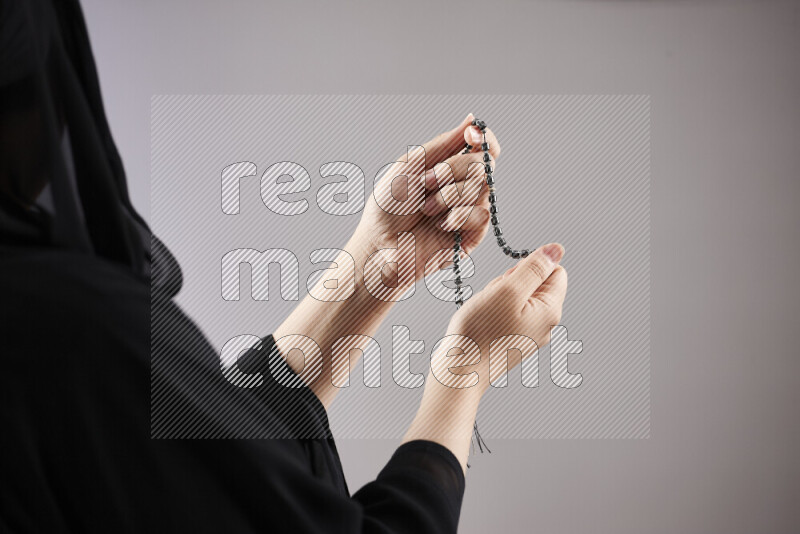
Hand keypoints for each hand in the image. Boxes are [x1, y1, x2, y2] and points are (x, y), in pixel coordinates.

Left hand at [349, 114, 501, 297]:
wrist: (380, 245)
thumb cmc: (388, 208)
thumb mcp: (411, 164)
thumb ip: (445, 142)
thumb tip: (471, 120)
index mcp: (449, 168)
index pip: (482, 147)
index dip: (483, 137)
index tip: (471, 135)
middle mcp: (463, 187)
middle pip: (484, 164)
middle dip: (454, 169)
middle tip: (426, 183)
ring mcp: (469, 211)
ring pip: (484, 188)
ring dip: (450, 195)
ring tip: (426, 209)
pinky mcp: (473, 235)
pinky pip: (482, 214)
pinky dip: (459, 216)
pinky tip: (441, 225)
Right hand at [435, 242, 567, 394]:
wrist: (460, 371)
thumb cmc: (480, 331)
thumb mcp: (508, 289)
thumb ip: (534, 267)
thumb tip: (557, 249)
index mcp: (550, 311)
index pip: (555, 271)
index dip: (530, 267)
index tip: (510, 281)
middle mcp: (546, 325)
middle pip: (535, 284)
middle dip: (512, 282)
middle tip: (494, 297)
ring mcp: (530, 335)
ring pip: (518, 297)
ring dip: (500, 295)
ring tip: (485, 309)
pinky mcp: (513, 341)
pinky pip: (507, 313)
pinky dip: (494, 310)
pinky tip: (482, 320)